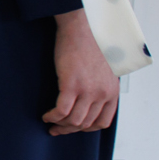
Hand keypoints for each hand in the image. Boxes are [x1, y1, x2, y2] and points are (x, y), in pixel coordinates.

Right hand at [44, 10, 119, 135]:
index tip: (75, 127)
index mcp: (112, 92)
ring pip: (73, 120)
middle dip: (69, 129)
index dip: (86, 128)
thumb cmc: (91, 46)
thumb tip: (90, 100)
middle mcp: (102, 94)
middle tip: (56, 129)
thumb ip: (101, 86)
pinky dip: (52, 116)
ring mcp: (88, 91)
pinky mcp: (71, 85)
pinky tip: (46, 115)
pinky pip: (61, 110)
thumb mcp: (105, 71)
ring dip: (60, 125)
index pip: (102, 122)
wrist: (83, 30)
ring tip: (50, 122)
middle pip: (85, 123)